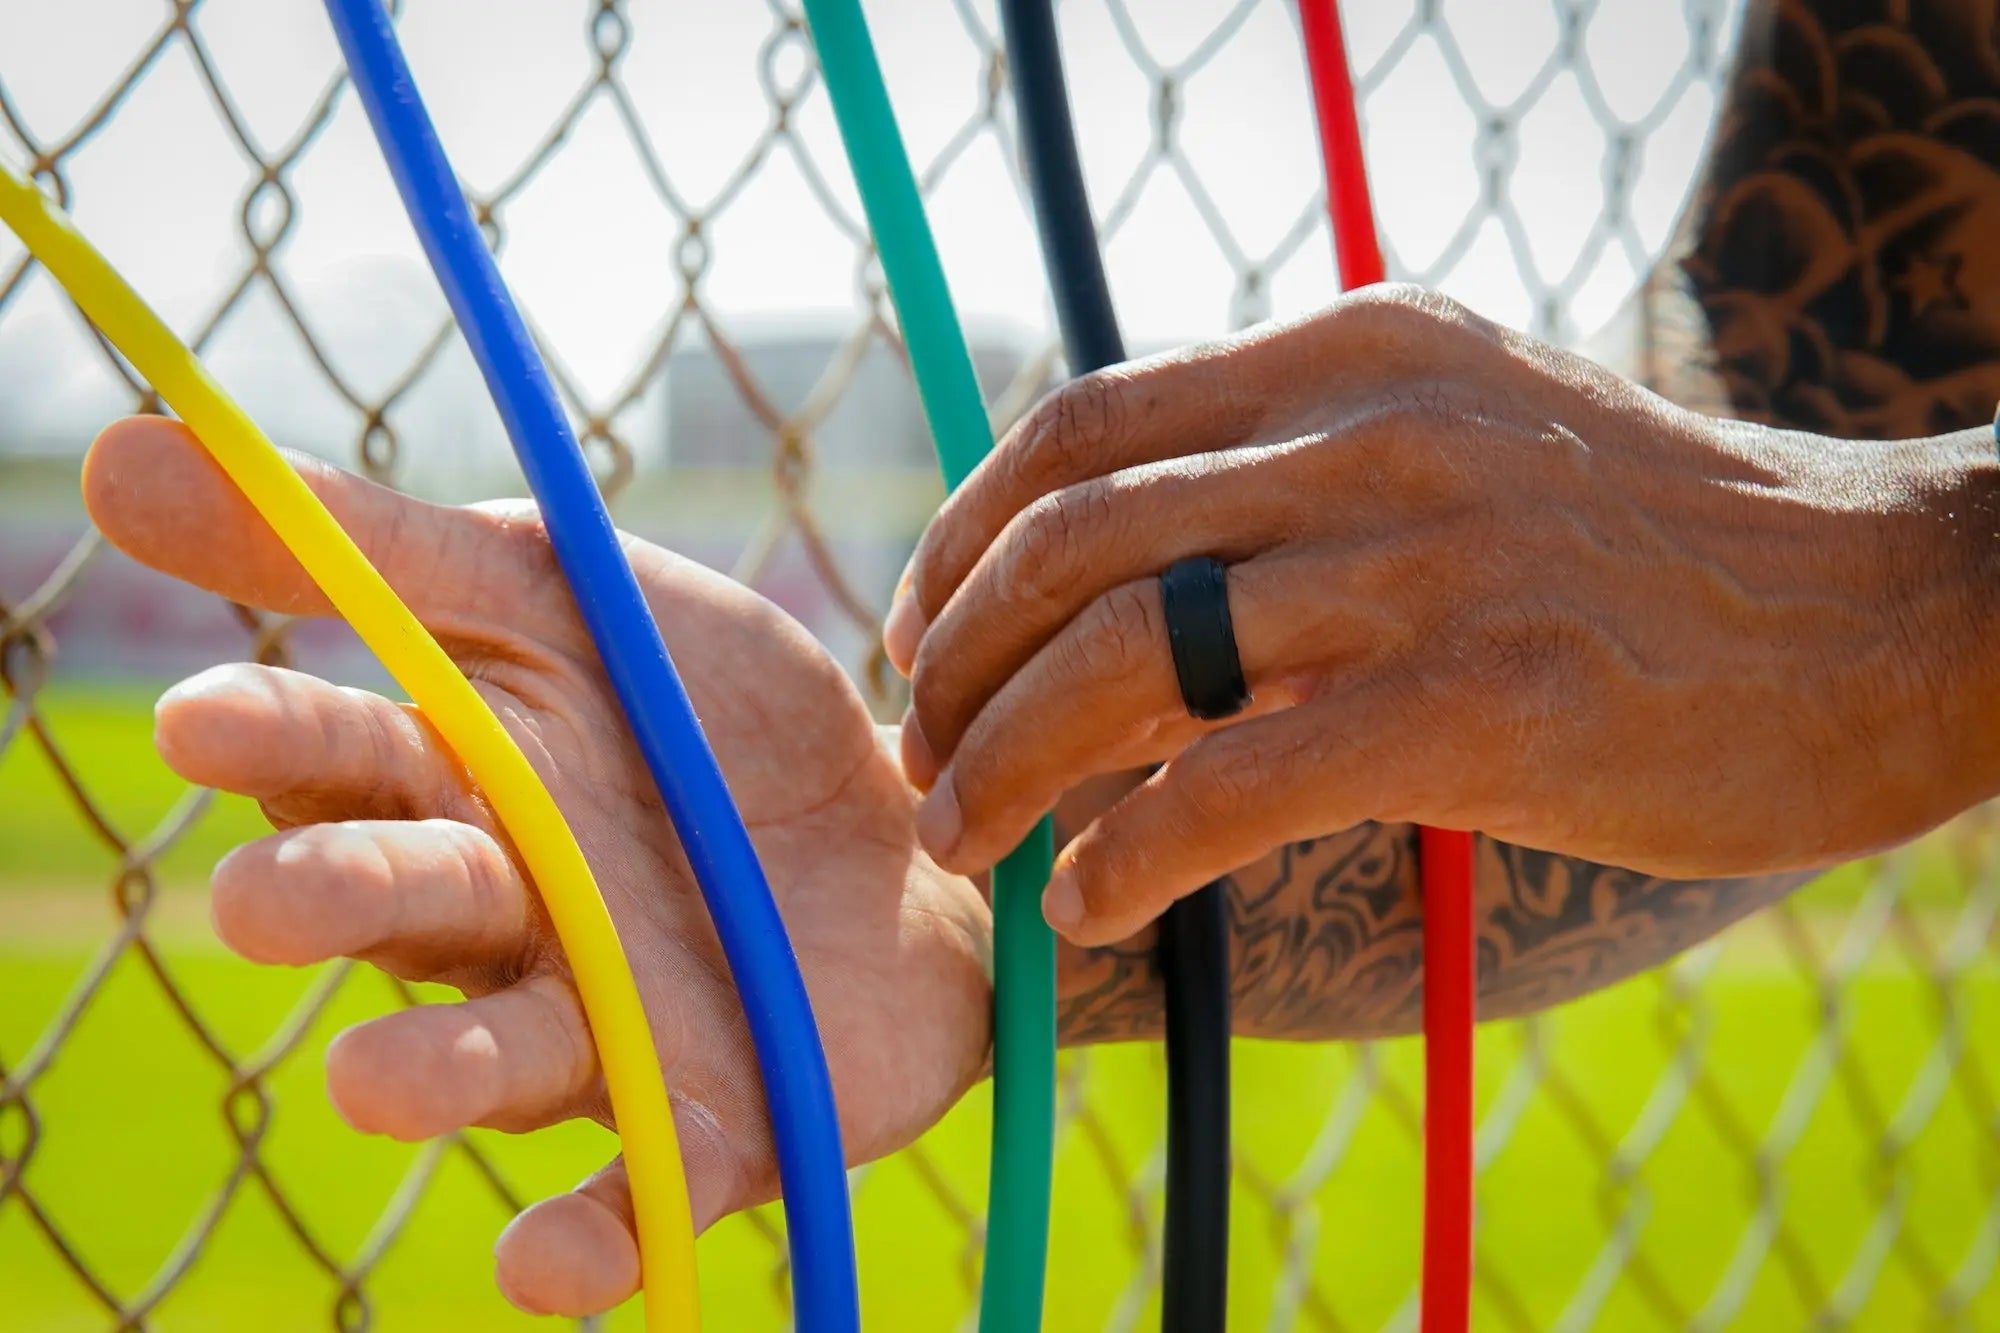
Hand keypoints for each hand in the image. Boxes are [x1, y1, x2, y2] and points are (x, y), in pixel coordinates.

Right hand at [83, 418, 991, 1315]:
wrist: (927, 825)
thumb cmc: (725, 714)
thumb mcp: (570, 595)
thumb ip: (383, 546)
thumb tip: (123, 449)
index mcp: (467, 781)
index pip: (342, 761)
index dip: (273, 744)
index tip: (205, 721)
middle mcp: (510, 917)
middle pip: (404, 908)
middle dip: (337, 905)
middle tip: (273, 900)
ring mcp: (607, 1028)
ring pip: (498, 1058)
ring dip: (437, 1073)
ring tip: (375, 1080)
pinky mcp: (710, 1123)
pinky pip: (637, 1192)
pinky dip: (587, 1238)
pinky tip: (543, 1267)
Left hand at [886, 285, 1999, 945]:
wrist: (1889, 607)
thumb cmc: (1653, 550)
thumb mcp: (1463, 439)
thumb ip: (1304, 473)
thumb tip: (1128, 586)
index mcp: (1351, 354)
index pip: (1081, 422)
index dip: (967, 534)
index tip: (926, 631)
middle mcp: (1369, 432)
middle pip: (1070, 541)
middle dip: (957, 665)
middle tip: (926, 760)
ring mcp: (1425, 560)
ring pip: (1124, 656)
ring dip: (1004, 764)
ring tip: (966, 844)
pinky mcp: (1481, 700)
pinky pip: (1232, 782)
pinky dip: (1127, 851)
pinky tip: (1094, 901)